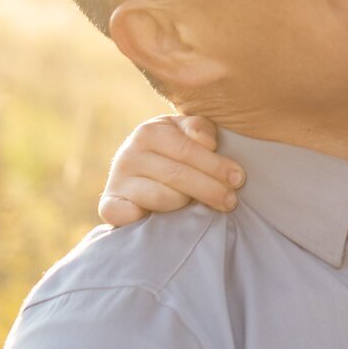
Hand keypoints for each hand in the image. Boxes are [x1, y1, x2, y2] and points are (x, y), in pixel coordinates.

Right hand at [97, 114, 243, 227]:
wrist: (139, 172)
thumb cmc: (173, 151)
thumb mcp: (185, 132)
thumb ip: (198, 128)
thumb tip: (206, 142)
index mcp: (149, 131)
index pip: (188, 150)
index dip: (216, 165)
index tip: (238, 178)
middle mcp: (128, 154)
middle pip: (177, 175)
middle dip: (210, 189)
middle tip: (230, 201)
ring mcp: (117, 180)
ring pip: (160, 197)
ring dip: (185, 203)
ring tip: (199, 206)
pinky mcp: (109, 205)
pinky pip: (127, 215)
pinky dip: (141, 217)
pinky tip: (158, 219)